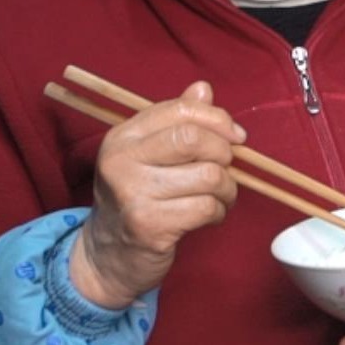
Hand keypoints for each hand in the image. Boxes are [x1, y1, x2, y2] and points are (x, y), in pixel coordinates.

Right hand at [72, 82, 245, 308]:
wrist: (108, 255)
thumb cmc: (138, 199)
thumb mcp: (149, 155)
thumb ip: (176, 122)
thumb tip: (203, 88)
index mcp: (123, 136)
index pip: (180, 110)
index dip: (217, 119)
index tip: (236, 136)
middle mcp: (122, 160)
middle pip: (195, 140)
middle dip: (225, 154)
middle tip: (225, 170)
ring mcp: (133, 193)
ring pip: (209, 176)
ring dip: (227, 189)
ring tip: (219, 197)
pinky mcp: (148, 225)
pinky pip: (206, 207)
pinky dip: (218, 212)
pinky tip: (209, 216)